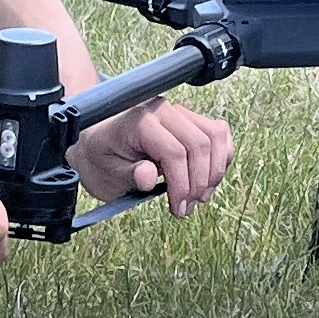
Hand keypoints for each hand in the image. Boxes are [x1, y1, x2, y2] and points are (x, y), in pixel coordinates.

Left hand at [71, 96, 234, 214]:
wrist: (97, 144)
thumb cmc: (102, 160)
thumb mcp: (107, 174)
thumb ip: (129, 175)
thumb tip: (147, 176)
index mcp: (140, 121)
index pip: (174, 151)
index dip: (181, 184)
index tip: (178, 209)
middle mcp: (163, 109)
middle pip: (199, 143)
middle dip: (199, 182)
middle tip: (187, 208)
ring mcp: (179, 111)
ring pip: (215, 135)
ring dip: (213, 171)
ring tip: (199, 196)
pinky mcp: (190, 119)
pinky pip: (218, 132)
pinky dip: (221, 156)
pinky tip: (209, 177)